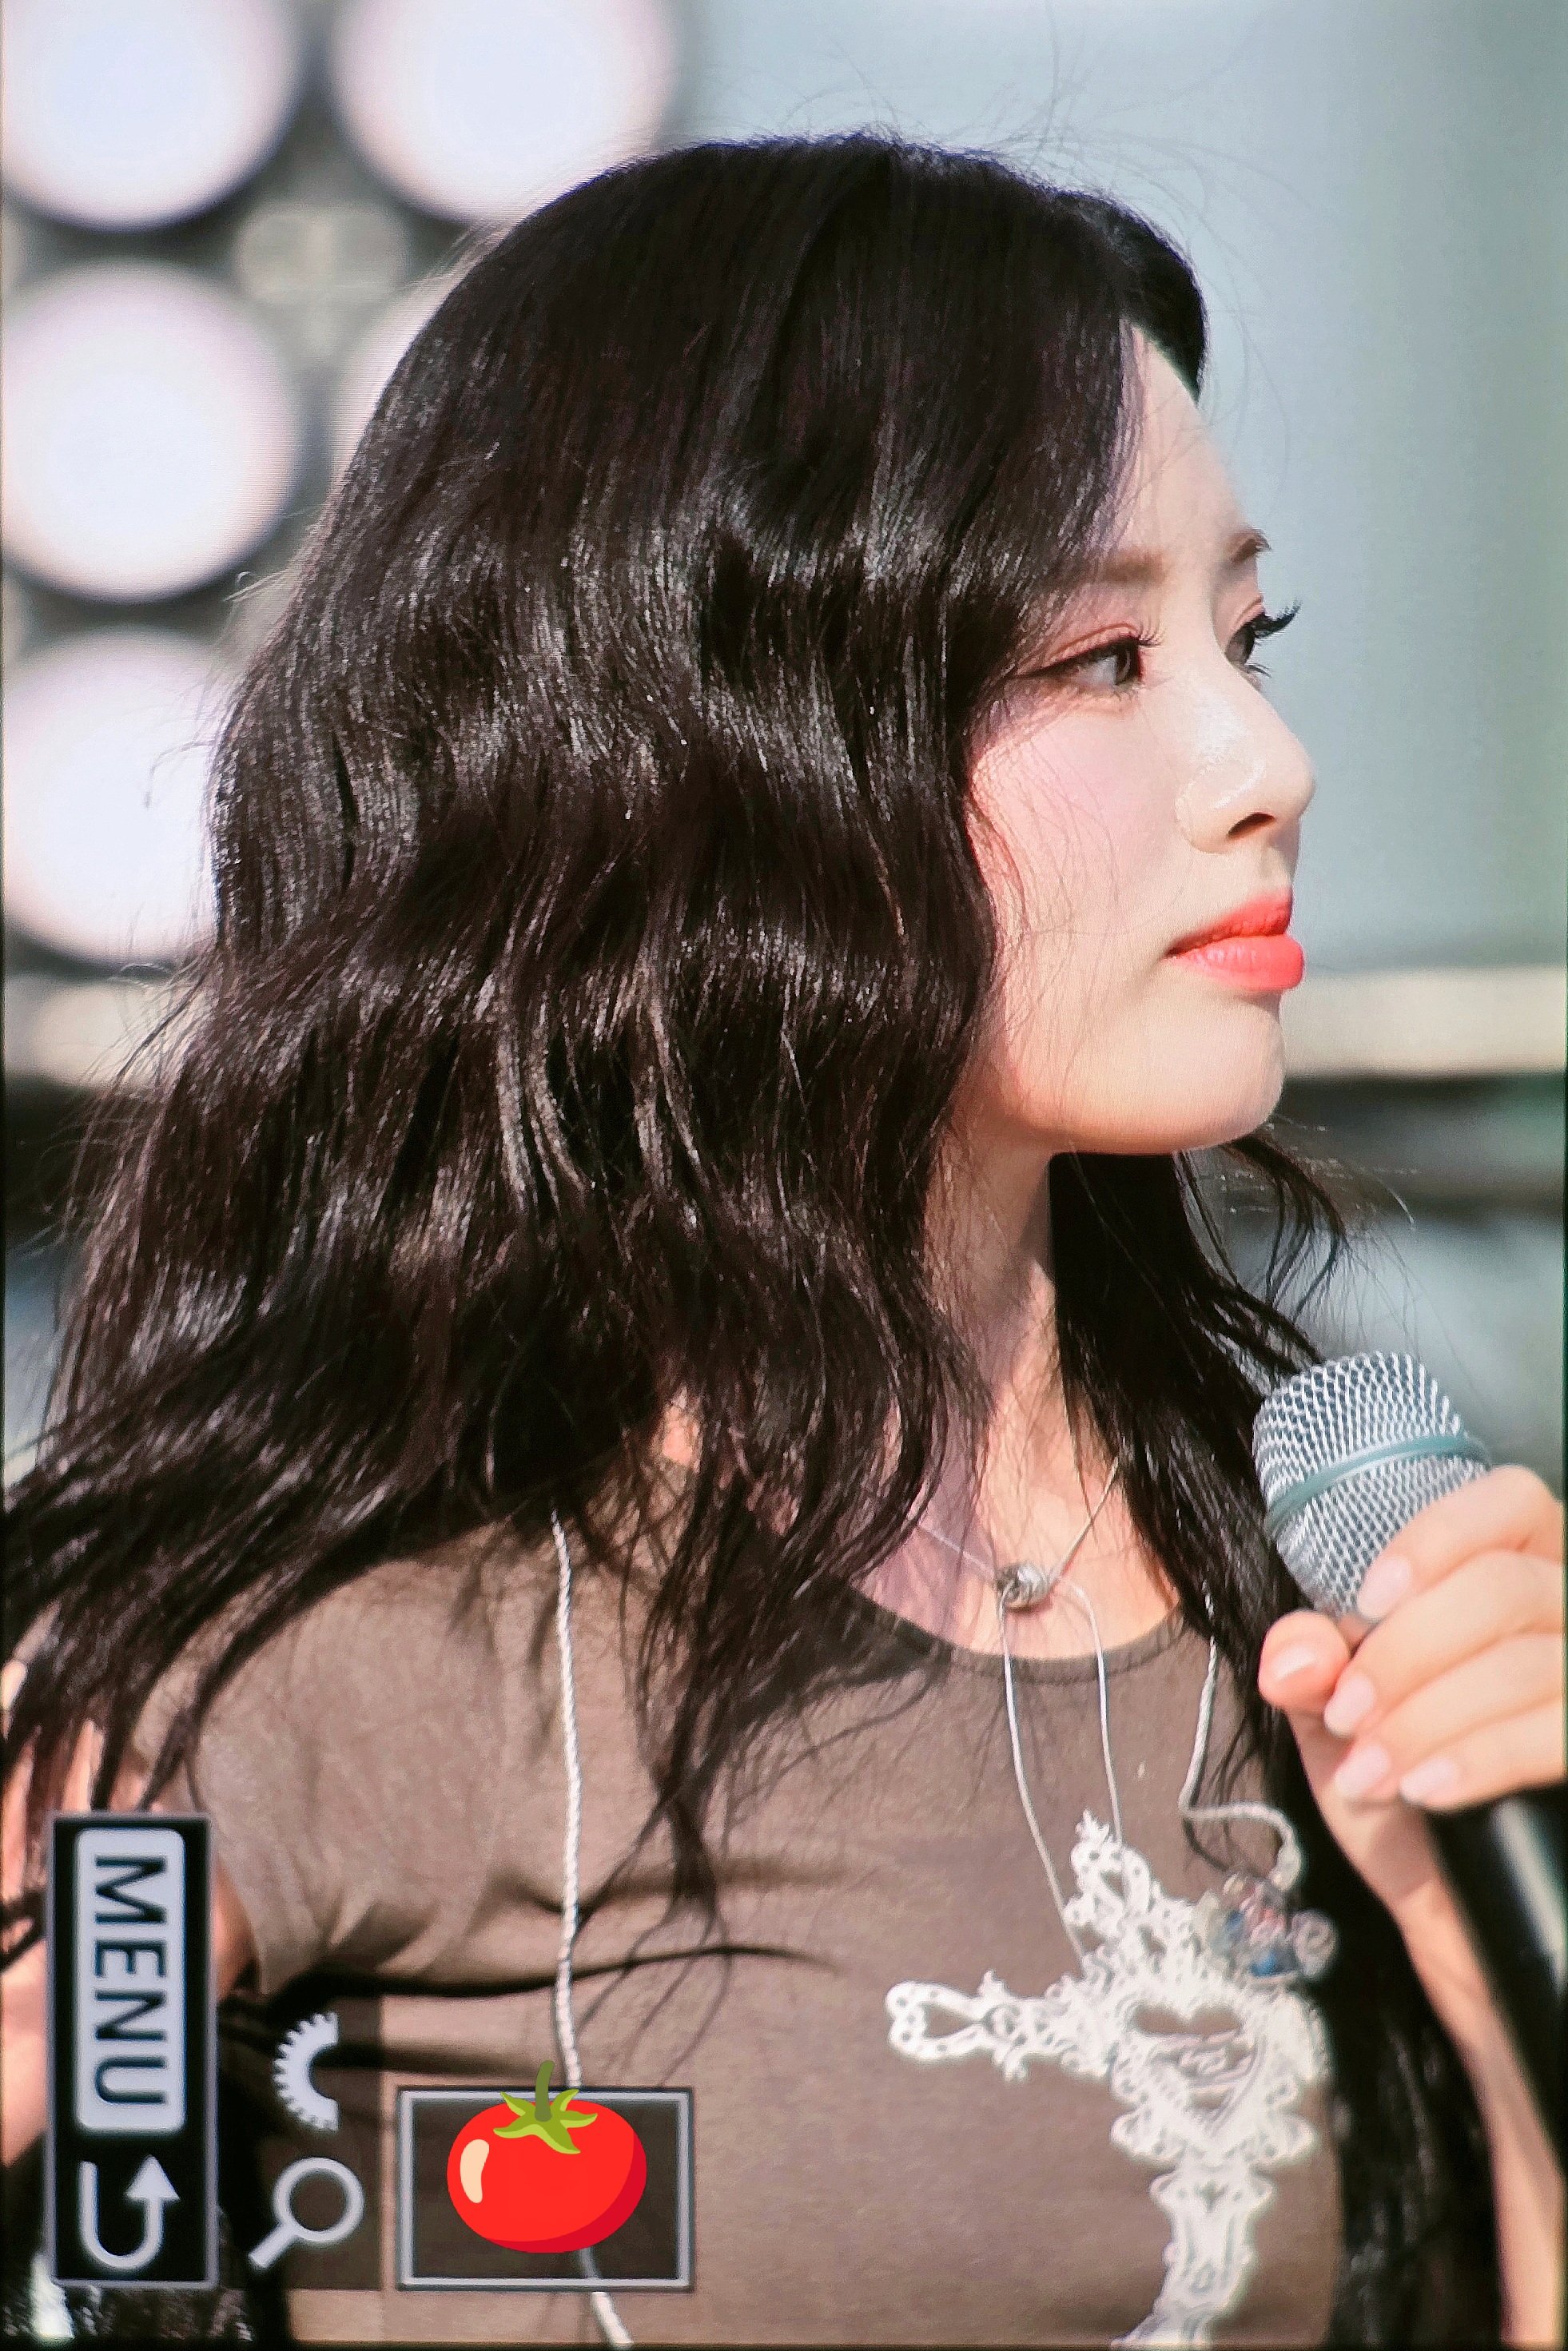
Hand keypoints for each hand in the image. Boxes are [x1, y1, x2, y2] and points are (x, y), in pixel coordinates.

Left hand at [1256, 1464, 1564, 2048]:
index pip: (1508, 1502)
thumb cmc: (1411, 1806)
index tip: (1367, 1599)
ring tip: (1374, 1769)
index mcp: (1521, 1579)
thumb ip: (1309, 1671)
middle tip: (1350, 1715)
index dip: (1438, 1537)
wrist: (1462, 1926)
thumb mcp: (1340, 1728)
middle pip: (1505, 1586)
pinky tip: (1425, 1788)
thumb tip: (1295, 1649)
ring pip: (1529, 1659)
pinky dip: (1479, 1755)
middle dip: (1407, 1652)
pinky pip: (1558, 1730)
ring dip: (1429, 1714)